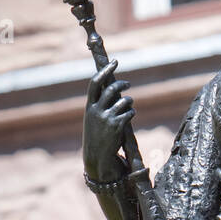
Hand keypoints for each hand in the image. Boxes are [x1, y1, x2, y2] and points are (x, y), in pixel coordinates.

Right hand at [82, 59, 133, 180]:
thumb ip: (100, 105)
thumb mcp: (93, 119)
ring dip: (129, 101)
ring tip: (129, 105)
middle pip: (112, 89)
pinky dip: (131, 113)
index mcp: (89, 107)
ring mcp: (107, 118)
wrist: (97, 157)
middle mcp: (96, 111)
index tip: (114, 62)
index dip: (105, 71)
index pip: (95, 83)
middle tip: (128, 84)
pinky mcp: (117, 126)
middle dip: (122, 84)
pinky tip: (128, 117)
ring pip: (124, 101)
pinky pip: (130, 112)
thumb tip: (114, 89)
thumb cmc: (97, 137)